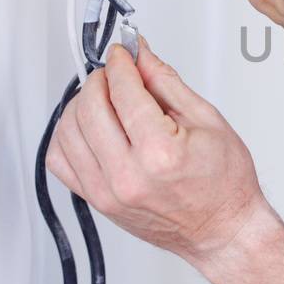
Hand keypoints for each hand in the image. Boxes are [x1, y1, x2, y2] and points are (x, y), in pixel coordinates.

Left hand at [45, 40, 266, 267]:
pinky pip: (59, 161)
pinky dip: (67, 136)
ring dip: (81, 104)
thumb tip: (141, 55)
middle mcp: (127, 176)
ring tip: (104, 99)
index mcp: (160, 154)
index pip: (123, 91)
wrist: (221, 230)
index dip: (121, 62)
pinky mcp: (96, 202)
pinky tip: (89, 128)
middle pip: (89, 108)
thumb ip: (166, 83)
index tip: (124, 53)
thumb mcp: (207, 120)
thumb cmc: (224, 184)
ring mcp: (106, 193)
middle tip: (115, 73)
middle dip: (100, 79)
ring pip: (67, 131)